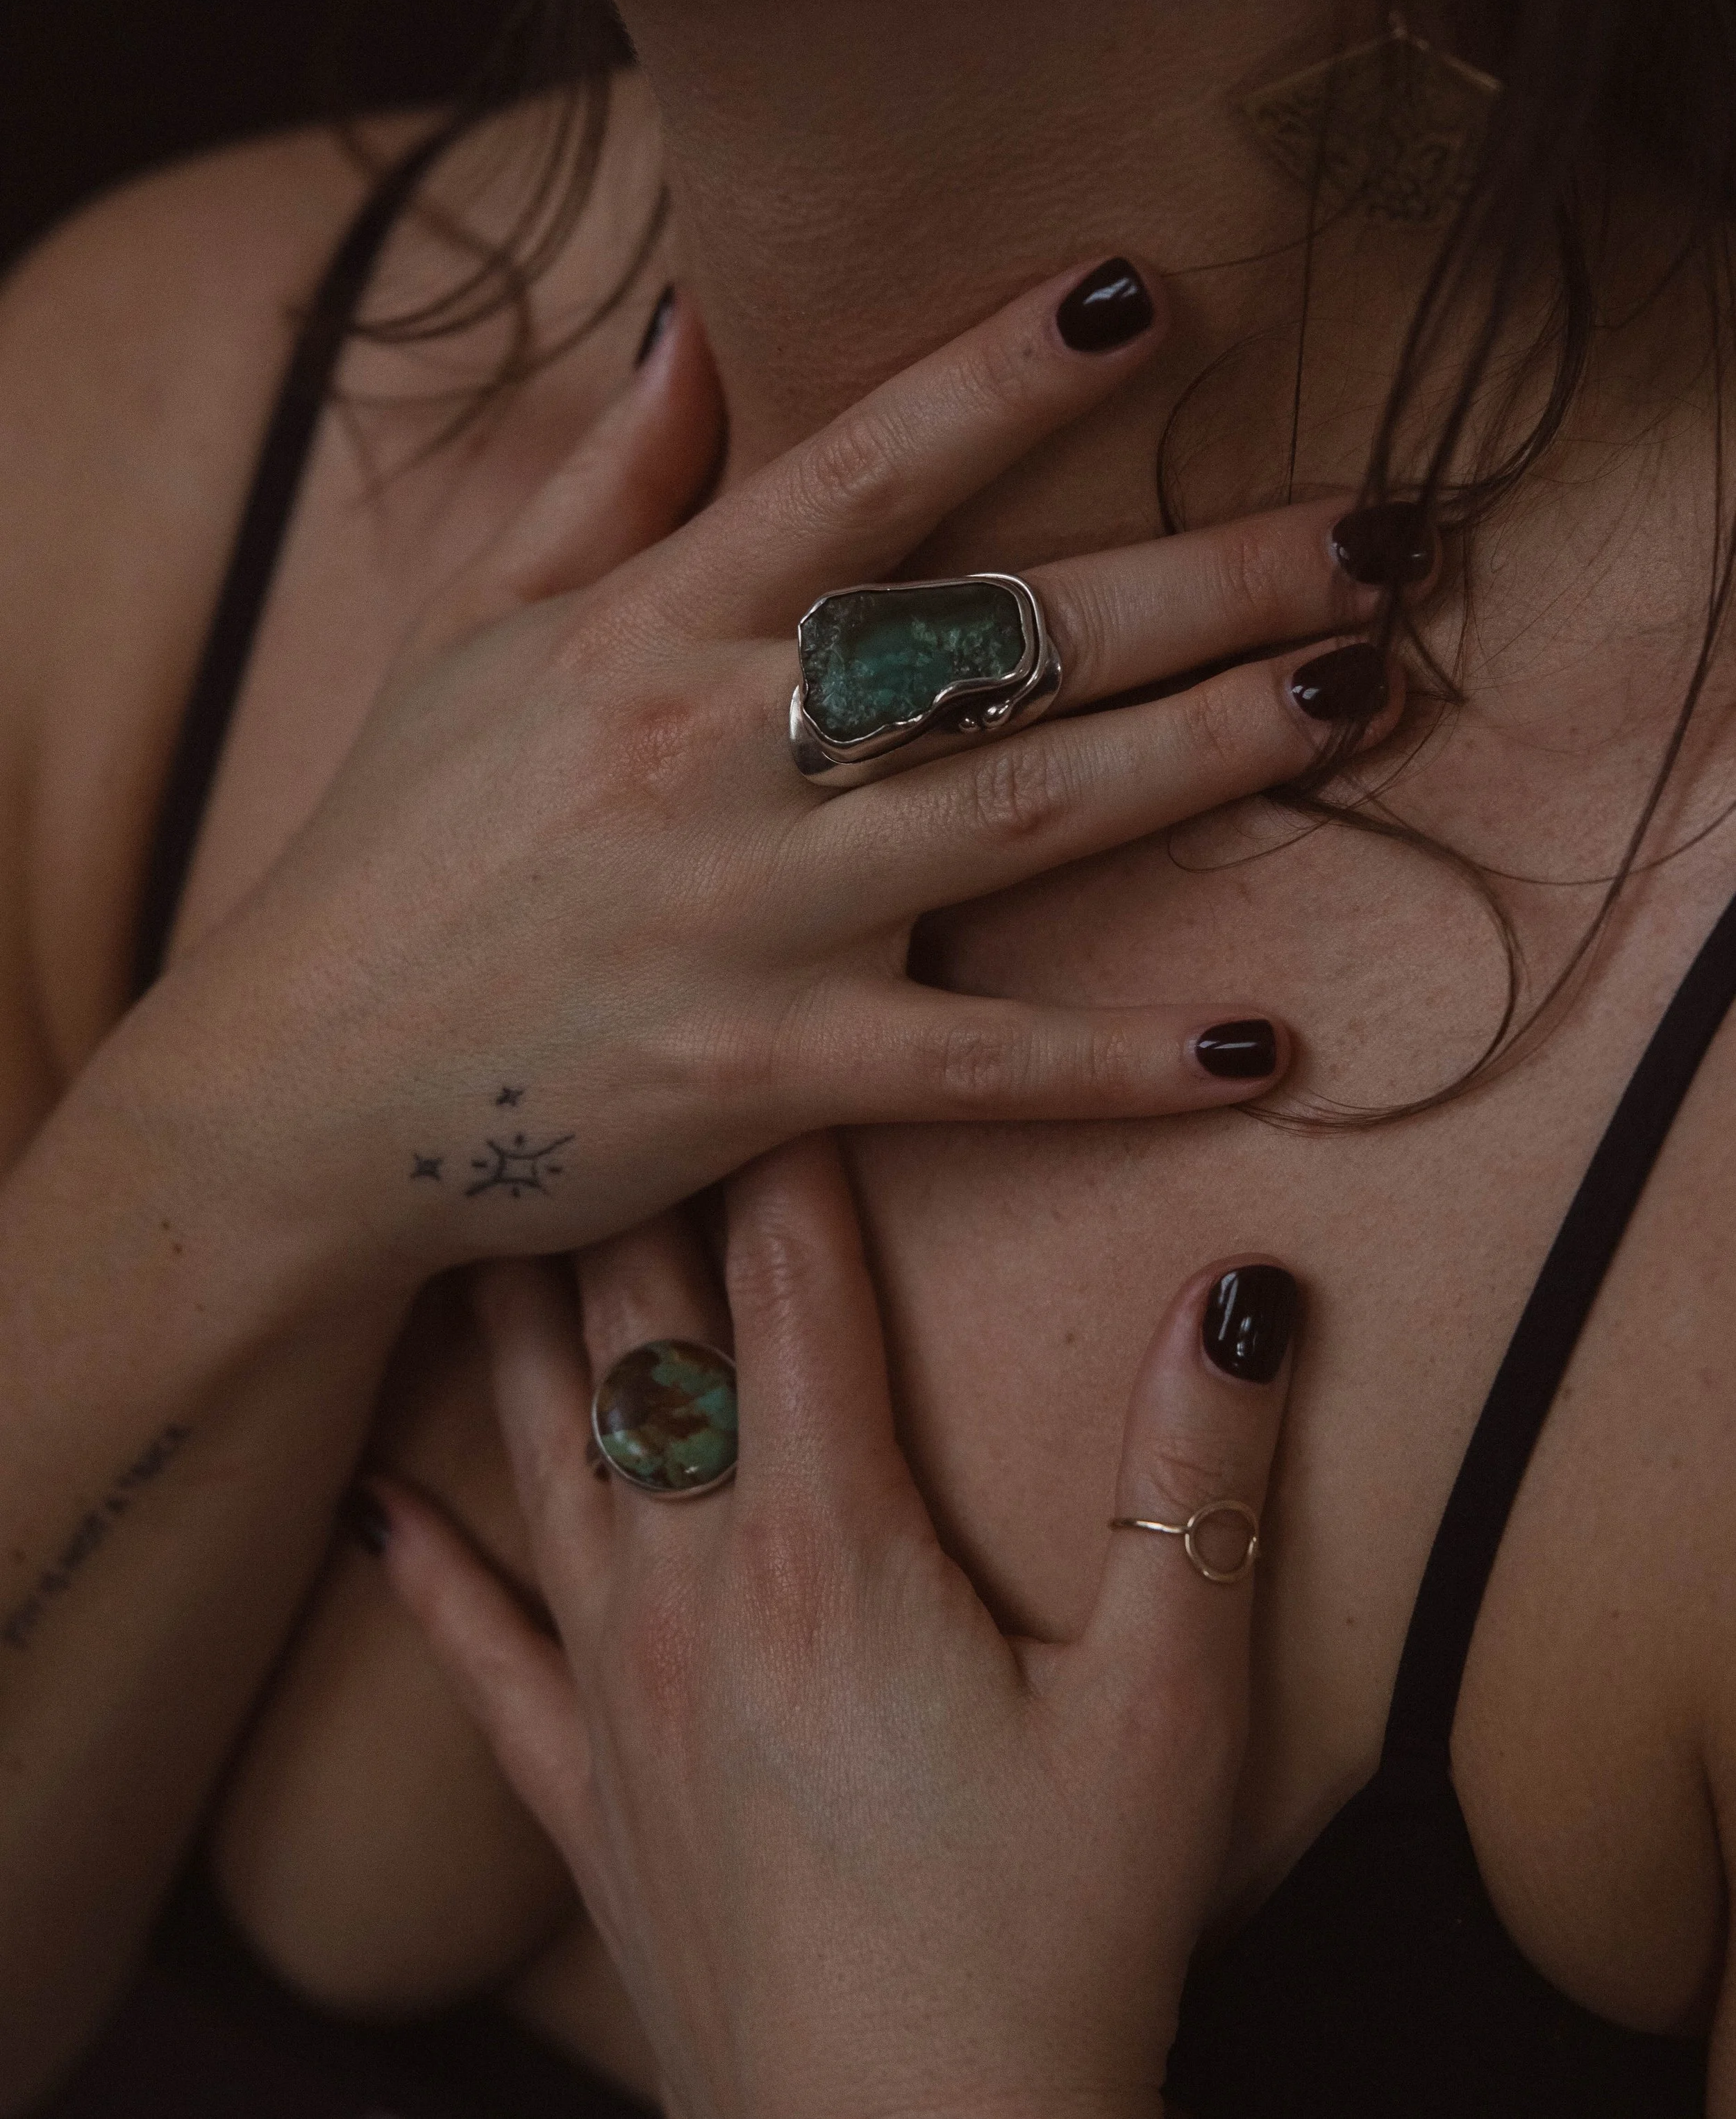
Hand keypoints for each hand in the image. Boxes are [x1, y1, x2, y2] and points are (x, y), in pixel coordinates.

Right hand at [141, 260, 1393, 1292]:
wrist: (300, 1087)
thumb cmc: (398, 848)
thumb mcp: (471, 633)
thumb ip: (598, 478)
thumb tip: (697, 321)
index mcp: (645, 629)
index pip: (854, 472)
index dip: (1002, 376)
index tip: (1148, 297)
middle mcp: (709, 751)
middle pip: (997, 637)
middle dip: (1202, 576)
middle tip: (1377, 535)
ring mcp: (742, 917)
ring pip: (1018, 816)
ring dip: (1205, 754)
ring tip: (1360, 700)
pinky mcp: (758, 1074)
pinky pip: (970, 1064)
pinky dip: (1113, 1063)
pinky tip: (1253, 1051)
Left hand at [373, 1134, 1299, 2118]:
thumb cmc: (1056, 1943)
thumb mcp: (1175, 1707)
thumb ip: (1200, 1484)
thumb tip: (1241, 1291)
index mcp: (834, 1543)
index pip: (794, 1282)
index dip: (787, 1139)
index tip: (770, 1026)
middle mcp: (696, 1587)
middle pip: (647, 1335)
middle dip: (635, 1187)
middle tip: (603, 1067)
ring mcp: (619, 1692)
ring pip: (547, 1451)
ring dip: (522, 1322)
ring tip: (484, 1211)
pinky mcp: (586, 1798)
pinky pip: (478, 1655)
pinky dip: (424, 1568)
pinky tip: (375, 1501)